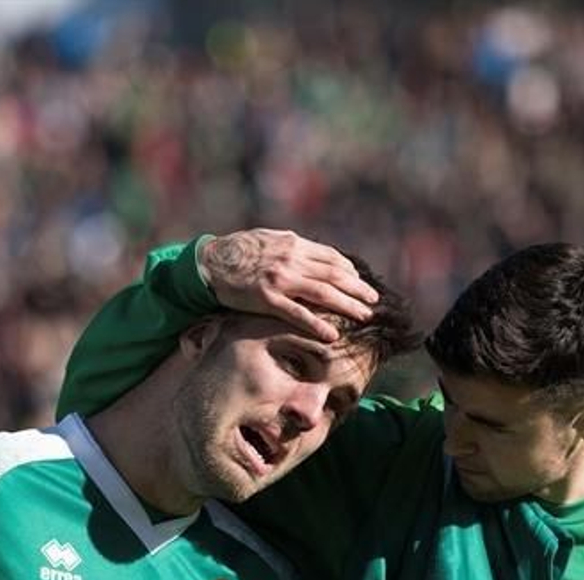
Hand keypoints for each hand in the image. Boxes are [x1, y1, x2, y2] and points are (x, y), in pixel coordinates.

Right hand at [198, 229, 379, 341]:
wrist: (209, 263)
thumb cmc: (237, 253)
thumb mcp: (269, 240)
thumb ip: (291, 248)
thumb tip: (310, 254)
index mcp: (293, 244)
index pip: (331, 257)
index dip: (350, 271)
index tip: (360, 282)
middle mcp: (291, 259)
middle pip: (334, 275)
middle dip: (357, 288)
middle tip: (374, 301)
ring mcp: (280, 279)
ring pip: (323, 293)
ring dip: (347, 305)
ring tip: (364, 316)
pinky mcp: (267, 299)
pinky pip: (298, 314)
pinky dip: (317, 324)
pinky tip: (332, 335)